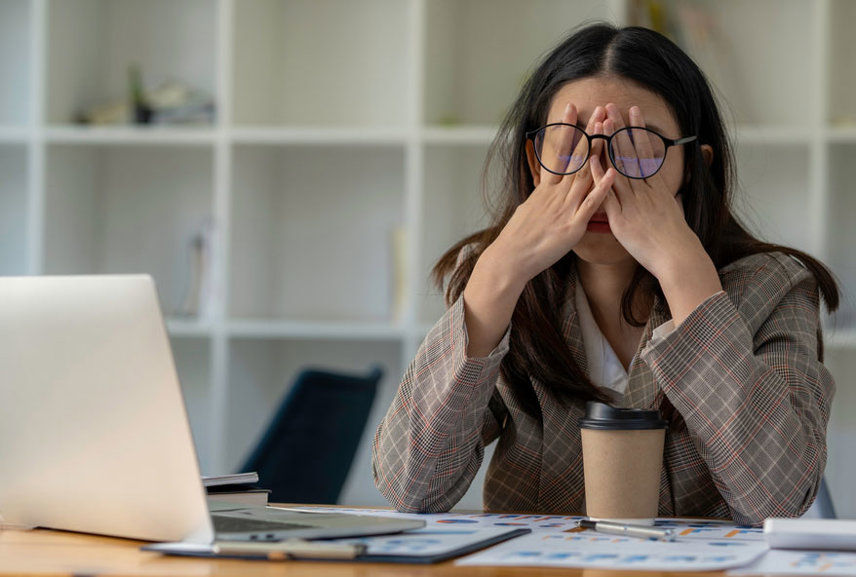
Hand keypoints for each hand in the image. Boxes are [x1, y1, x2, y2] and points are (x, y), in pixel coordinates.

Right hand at [483, 103, 616, 283]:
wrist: (511, 258)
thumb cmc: (519, 238)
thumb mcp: (529, 209)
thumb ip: (541, 197)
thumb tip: (543, 189)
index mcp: (546, 189)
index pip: (558, 152)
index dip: (565, 129)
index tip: (571, 107)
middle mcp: (556, 194)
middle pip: (575, 157)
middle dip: (588, 132)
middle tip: (599, 109)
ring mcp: (565, 208)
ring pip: (585, 174)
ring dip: (598, 151)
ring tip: (609, 129)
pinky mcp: (572, 226)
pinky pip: (590, 204)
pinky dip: (601, 188)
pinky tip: (612, 172)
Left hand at [592, 103, 721, 323]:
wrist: (677, 257)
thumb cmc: (675, 239)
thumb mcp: (673, 211)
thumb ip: (666, 198)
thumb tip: (667, 192)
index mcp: (656, 187)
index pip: (645, 152)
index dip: (637, 131)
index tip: (632, 112)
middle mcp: (644, 190)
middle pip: (630, 153)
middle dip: (620, 129)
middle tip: (612, 106)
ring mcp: (633, 202)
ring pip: (618, 167)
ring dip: (609, 143)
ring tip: (601, 122)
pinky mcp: (621, 218)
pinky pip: (608, 193)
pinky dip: (599, 176)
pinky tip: (591, 159)